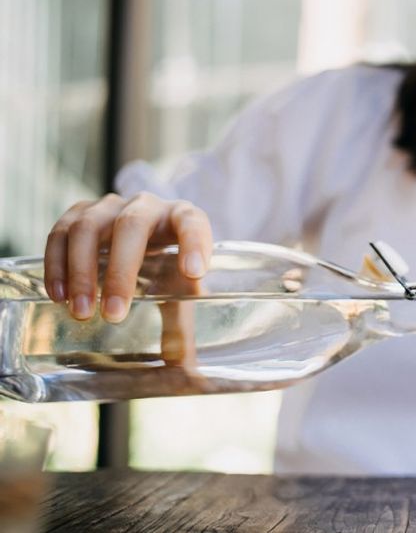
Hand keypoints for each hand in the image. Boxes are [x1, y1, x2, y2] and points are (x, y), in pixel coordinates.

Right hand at [44, 192, 212, 322]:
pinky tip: (57, 296)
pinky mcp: (80, 212)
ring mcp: (110, 206)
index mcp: (182, 219)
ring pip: (89, 227)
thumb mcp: (179, 291)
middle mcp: (147, 206)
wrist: (142, 239)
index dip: (195, 244)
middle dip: (120, 271)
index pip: (193, 222)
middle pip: (131, 226)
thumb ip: (182, 326)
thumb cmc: (168, 267)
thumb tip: (185, 371)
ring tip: (82, 312)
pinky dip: (56, 264)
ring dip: (82, 271)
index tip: (193, 274)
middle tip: (114, 314)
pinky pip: (61, 232)